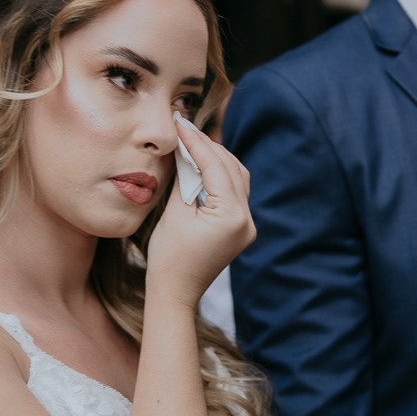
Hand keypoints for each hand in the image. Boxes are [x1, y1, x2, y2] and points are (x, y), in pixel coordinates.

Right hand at [145, 116, 254, 306]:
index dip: (196, 142)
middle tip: (185, 128)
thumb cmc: (169, 257)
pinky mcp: (241, 229)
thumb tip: (186, 150)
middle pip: (231, 168)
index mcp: (232, 216)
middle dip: (208, 146)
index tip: (180, 123)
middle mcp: (247, 220)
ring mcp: (247, 226)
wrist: (175, 292)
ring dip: (216, 159)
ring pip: (237, 177)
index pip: (215, 166)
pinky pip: (235, 193)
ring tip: (192, 143)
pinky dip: (220, 176)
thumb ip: (186, 178)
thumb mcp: (175, 212)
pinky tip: (202, 166)